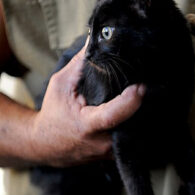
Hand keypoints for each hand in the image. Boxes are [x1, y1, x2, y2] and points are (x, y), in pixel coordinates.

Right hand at [28, 40, 144, 166]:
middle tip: (149, 85)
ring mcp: (110, 153)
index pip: (114, 115)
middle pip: (132, 123)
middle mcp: (102, 143)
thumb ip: (81, 63)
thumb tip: (97, 38)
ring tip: (147, 96)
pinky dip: (136, 124)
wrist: (45, 145)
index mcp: (87, 126)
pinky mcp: (115, 156)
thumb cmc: (54, 112)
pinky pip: (132, 138)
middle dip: (143, 105)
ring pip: (136, 132)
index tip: (140, 85)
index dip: (130, 101)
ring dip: (142, 115)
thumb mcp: (61, 84)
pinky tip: (140, 109)